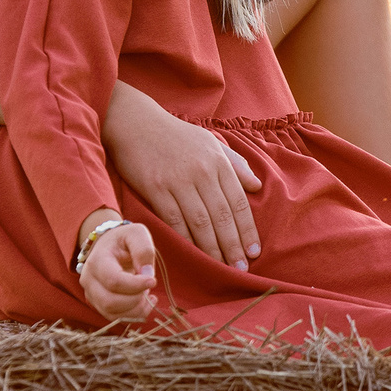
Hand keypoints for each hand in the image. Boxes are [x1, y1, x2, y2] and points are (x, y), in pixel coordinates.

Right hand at [77, 216, 158, 322]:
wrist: (109, 246)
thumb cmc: (123, 240)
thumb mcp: (136, 234)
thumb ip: (143, 250)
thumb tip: (147, 274)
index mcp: (97, 260)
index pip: (113, 281)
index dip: (135, 285)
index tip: (153, 281)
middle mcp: (88, 280)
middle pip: (110, 302)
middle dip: (135, 299)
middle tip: (149, 286)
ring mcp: (91, 294)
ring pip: (112, 313)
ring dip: (135, 308)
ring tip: (148, 293)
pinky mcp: (98, 304)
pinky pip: (115, 318)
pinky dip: (133, 314)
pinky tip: (144, 301)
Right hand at [101, 84, 261, 268]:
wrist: (134, 122)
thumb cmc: (174, 134)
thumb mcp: (209, 141)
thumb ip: (234, 164)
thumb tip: (256, 186)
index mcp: (218, 161)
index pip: (238, 201)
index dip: (247, 229)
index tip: (254, 251)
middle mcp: (201, 172)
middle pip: (222, 216)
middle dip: (233, 246)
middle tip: (241, 269)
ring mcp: (178, 181)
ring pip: (200, 222)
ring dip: (212, 249)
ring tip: (221, 268)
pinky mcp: (155, 188)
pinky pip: (173, 220)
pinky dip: (185, 240)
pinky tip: (192, 255)